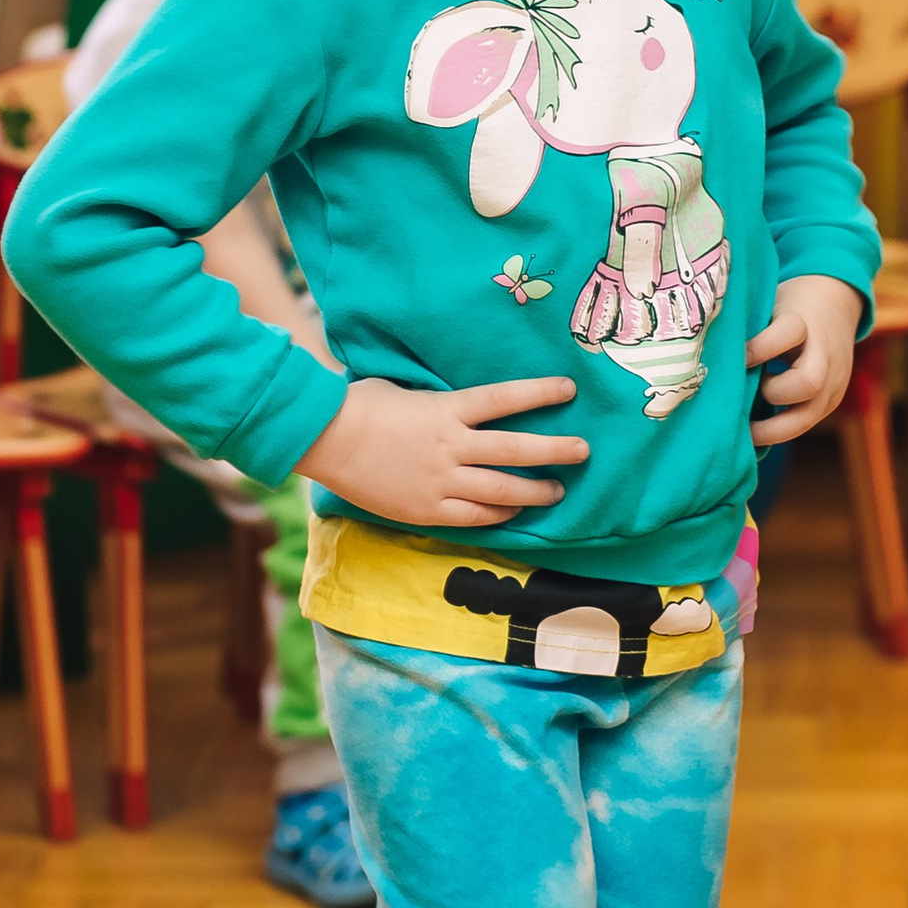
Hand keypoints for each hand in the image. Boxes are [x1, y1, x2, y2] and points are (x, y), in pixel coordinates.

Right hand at [294, 375, 587, 529]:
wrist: (325, 439)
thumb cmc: (360, 406)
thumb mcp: (405, 390)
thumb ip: (437, 400)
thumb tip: (458, 401)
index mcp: (446, 409)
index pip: (504, 399)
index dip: (539, 393)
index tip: (569, 389)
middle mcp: (451, 446)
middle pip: (515, 450)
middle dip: (555, 450)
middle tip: (583, 450)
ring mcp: (440, 481)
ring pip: (501, 490)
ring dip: (535, 490)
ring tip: (557, 489)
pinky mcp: (426, 508)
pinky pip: (472, 517)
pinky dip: (498, 516)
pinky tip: (513, 513)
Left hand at [745, 274, 863, 447]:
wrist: (835, 305)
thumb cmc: (789, 306)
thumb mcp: (772, 305)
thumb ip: (750, 328)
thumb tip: (705, 354)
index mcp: (805, 322)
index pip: (790, 332)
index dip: (759, 348)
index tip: (733, 357)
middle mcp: (825, 355)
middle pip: (808, 382)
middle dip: (771, 393)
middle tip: (744, 394)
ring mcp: (834, 383)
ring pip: (807, 416)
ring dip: (770, 428)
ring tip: (740, 429)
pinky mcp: (831, 402)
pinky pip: (804, 425)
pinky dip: (776, 432)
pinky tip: (752, 433)